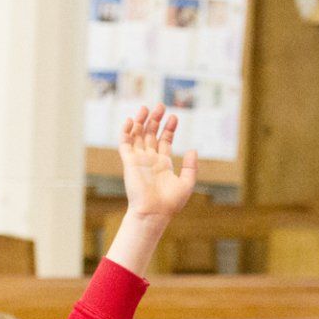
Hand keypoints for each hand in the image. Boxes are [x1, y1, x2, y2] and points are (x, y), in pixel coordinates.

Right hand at [119, 105, 197, 222]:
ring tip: (147, 108)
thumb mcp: (187, 183)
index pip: (164, 140)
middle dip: (155, 120)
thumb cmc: (170, 203)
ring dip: (141, 121)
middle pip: (151, 134)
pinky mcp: (129, 162)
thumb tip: (193, 149)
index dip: (169, 128)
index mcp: (163, 164)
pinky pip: (125, 143)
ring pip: (138, 135)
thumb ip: (191, 166)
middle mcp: (150, 160)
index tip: (174, 117)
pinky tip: (132, 120)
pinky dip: (126, 131)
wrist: (153, 213)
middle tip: (160, 106)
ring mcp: (138, 160)